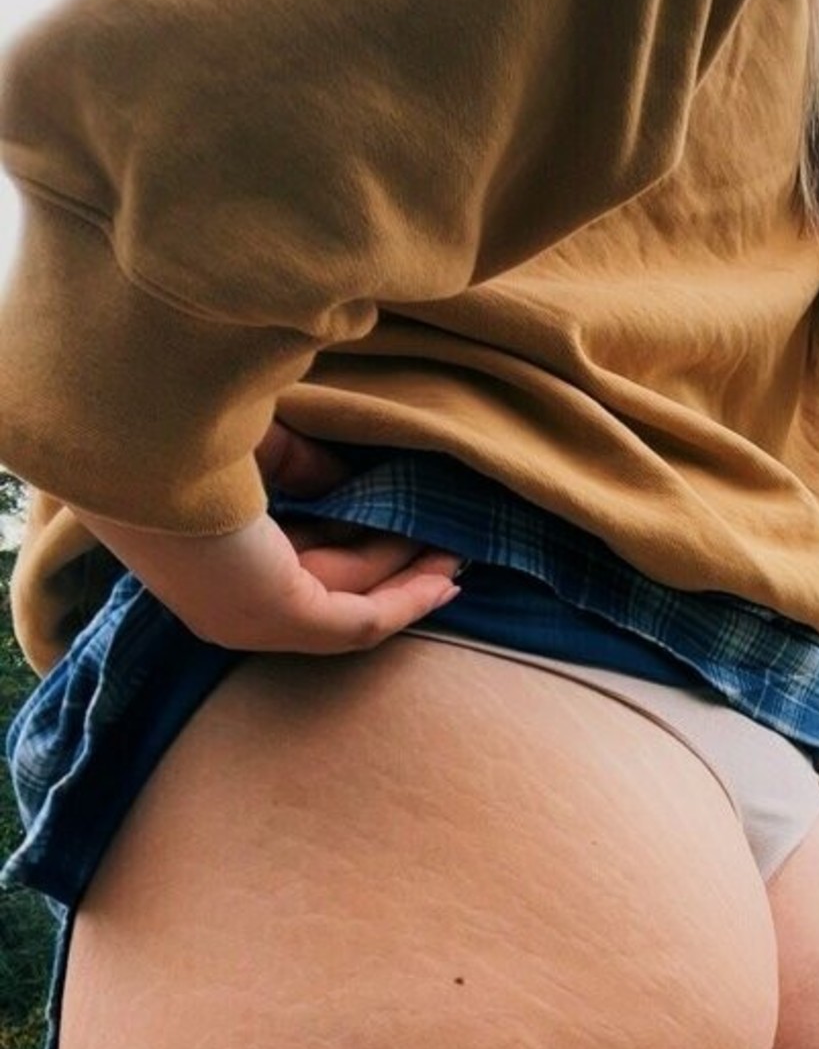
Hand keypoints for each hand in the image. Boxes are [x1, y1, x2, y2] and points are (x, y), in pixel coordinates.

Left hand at [75, 420, 462, 653]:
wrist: (134, 431)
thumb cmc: (173, 427)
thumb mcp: (249, 444)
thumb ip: (300, 467)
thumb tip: (347, 483)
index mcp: (206, 568)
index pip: (291, 570)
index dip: (350, 551)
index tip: (398, 529)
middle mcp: (227, 606)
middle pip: (329, 590)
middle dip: (393, 569)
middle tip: (444, 545)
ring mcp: (253, 618)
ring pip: (352, 602)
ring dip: (408, 577)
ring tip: (453, 551)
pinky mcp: (280, 613)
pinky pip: (361, 620)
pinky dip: (406, 600)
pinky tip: (443, 578)